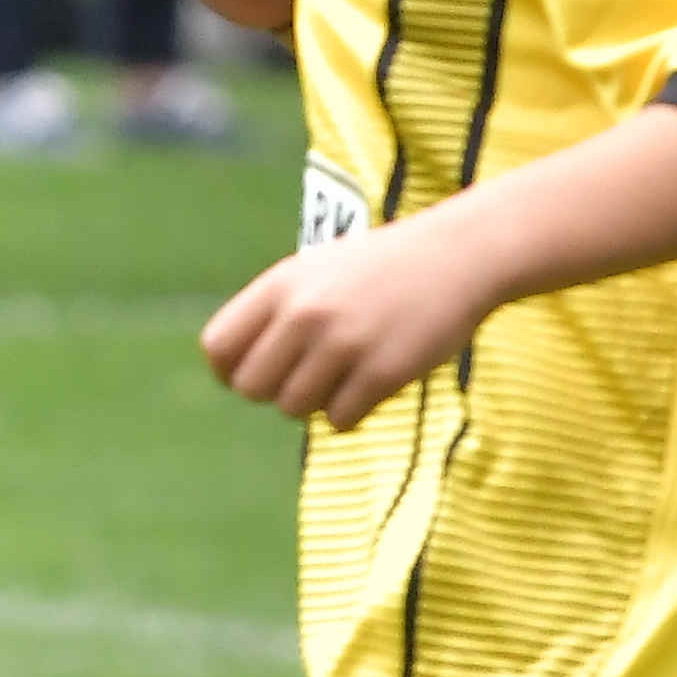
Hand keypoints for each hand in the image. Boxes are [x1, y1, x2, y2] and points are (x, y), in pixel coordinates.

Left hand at [195, 222, 487, 427]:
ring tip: (345, 372)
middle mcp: (305, 314)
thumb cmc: (380, 268)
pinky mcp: (383, 372)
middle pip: (252, 388)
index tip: (258, 372)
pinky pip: (340, 420)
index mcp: (281, 285)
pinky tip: (371, 382)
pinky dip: (352, 411)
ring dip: (316, 401)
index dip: (231, 370)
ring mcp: (343, 344)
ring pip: (294, 409)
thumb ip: (273, 313)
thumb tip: (233, 374)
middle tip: (309, 375)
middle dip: (275, 390)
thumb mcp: (314, 272)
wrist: (458, 255)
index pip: (218, 348)